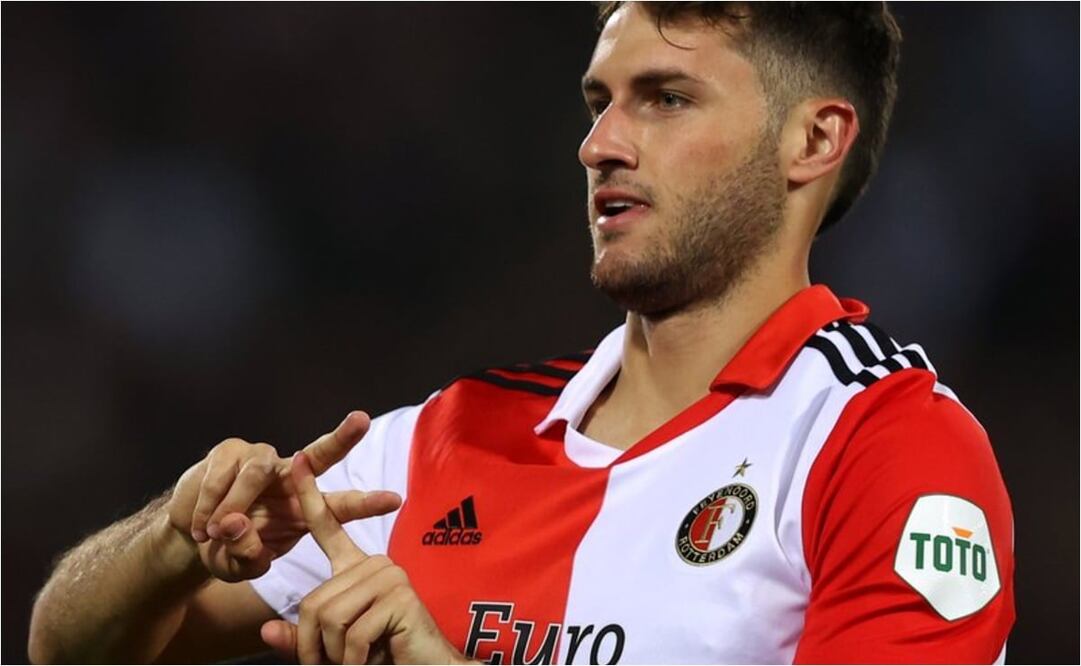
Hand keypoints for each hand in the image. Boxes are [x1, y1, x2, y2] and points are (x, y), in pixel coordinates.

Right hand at [166, 411, 401, 582]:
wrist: (189, 533)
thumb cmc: (227, 548)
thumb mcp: (237, 565)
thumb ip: (244, 555)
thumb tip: (235, 526)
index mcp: (302, 509)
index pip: (340, 505)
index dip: (366, 503)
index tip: (395, 501)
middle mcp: (290, 478)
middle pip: (321, 454)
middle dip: (342, 437)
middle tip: (362, 420)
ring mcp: (260, 460)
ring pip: (258, 472)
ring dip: (234, 505)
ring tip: (213, 534)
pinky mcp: (230, 451)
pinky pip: (223, 475)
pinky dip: (207, 506)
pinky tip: (199, 527)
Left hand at [260, 452, 469, 664]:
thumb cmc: (382, 658)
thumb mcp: (333, 649)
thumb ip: (301, 639)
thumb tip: (268, 632)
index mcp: (357, 568)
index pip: (327, 526)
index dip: (309, 495)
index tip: (298, 459)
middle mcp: (375, 563)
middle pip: (314, 603)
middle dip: (314, 647)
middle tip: (335, 665)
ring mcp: (389, 576)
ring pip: (329, 618)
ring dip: (335, 656)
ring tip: (356, 664)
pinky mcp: (399, 595)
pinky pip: (352, 634)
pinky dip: (353, 661)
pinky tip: (370, 664)